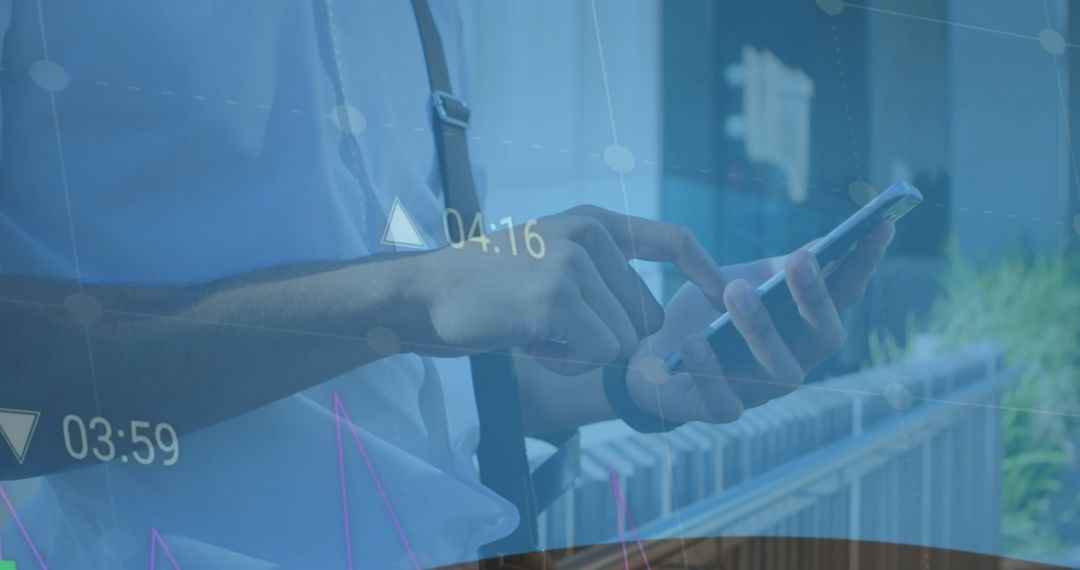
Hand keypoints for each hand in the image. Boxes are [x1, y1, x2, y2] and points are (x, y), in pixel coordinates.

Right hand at [405, 205, 726, 373]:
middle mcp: (587, 235)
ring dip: (580, 353)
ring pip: (620, 339)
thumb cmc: (485, 288)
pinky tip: (529, 343)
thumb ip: (597, 275)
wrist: (424, 295)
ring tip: (533, 331)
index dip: (702, 268)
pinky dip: (566, 363)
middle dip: (605, 338)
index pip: (669, 239)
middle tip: (549, 328)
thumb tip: (647, 327)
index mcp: (590, 222)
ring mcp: (572, 264)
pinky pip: (597, 354)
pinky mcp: (557, 298)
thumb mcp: (547, 259)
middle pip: (643, 313)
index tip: (721, 294)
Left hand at [625, 221, 894, 422]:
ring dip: (761, 329)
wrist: (652, 352)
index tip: (881, 226)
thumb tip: (821, 245)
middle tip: (800, 260)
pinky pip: (724, 401)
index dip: (864, 264)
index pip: (844, 295)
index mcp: (803, 326)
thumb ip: (776, 270)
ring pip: (780, 371)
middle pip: (824, 337)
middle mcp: (794, 360)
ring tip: (736, 291)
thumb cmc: (706, 314)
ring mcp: (761, 391)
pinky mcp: (722, 411)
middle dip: (815, 298)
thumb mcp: (741, 280)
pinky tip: (693, 343)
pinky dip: (709, 372)